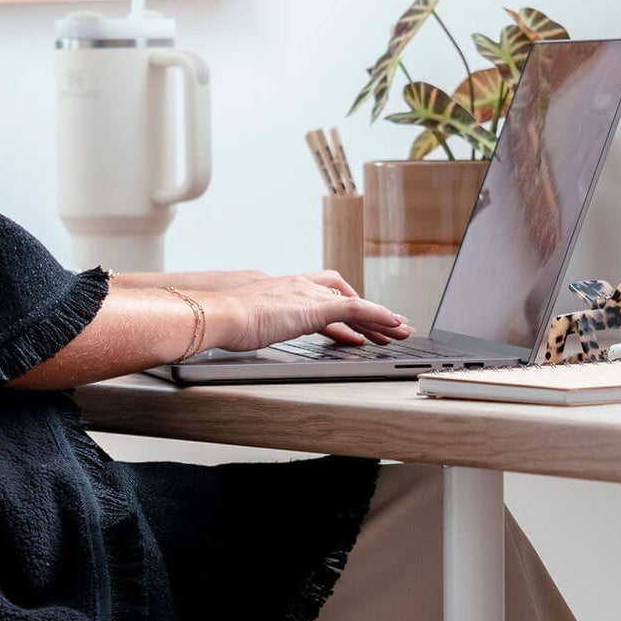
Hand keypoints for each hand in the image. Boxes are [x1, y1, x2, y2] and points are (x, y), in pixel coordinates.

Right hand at [192, 269, 409, 352]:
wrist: (219, 314)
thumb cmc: (223, 322)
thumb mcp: (245, 322)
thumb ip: (256, 323)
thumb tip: (252, 334)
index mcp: (283, 289)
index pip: (322, 296)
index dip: (342, 311)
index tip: (355, 329)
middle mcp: (300, 286)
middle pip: (344, 297)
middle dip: (368, 314)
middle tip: (389, 328)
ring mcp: (309, 295)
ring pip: (356, 304)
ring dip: (381, 318)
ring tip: (401, 331)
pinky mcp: (316, 307)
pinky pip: (357, 308)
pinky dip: (379, 315)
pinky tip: (393, 324)